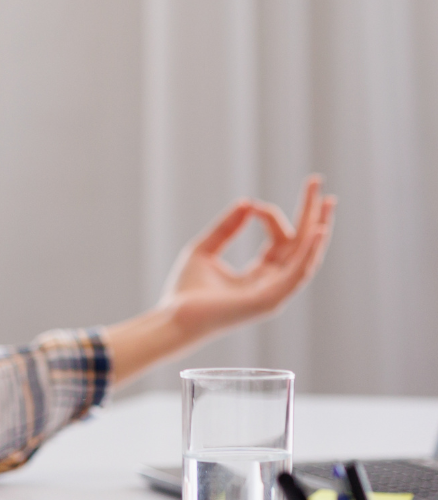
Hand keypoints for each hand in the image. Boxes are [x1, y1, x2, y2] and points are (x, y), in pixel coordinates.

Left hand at [103, 175, 334, 383]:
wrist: (173, 317)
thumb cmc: (186, 290)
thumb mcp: (205, 249)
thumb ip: (227, 228)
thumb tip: (248, 202)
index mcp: (260, 275)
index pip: (281, 240)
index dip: (270, 215)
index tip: (252, 205)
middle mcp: (272, 284)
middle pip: (301, 245)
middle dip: (312, 214)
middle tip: (318, 182)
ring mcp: (273, 294)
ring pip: (305, 257)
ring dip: (318, 228)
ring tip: (327, 201)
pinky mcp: (269, 301)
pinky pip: (296, 274)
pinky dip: (308, 251)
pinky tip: (317, 230)